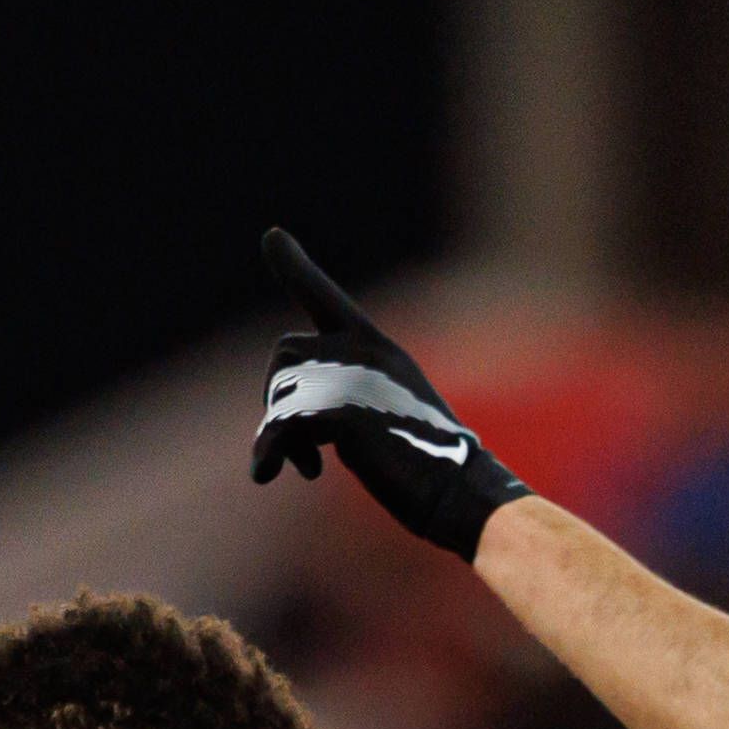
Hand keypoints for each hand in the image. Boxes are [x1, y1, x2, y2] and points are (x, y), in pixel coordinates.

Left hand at [253, 227, 527, 557]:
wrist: (461, 492)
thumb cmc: (430, 465)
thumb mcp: (389, 414)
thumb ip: (350, 395)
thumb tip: (289, 418)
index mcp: (379, 347)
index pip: (326, 297)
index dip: (295, 268)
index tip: (272, 237)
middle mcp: (364, 352)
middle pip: (285, 352)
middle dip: (276, 396)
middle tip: (292, 441)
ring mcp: (353, 379)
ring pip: (279, 390)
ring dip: (277, 433)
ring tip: (304, 466)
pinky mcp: (342, 413)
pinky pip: (279, 424)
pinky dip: (267, 453)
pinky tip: (269, 475)